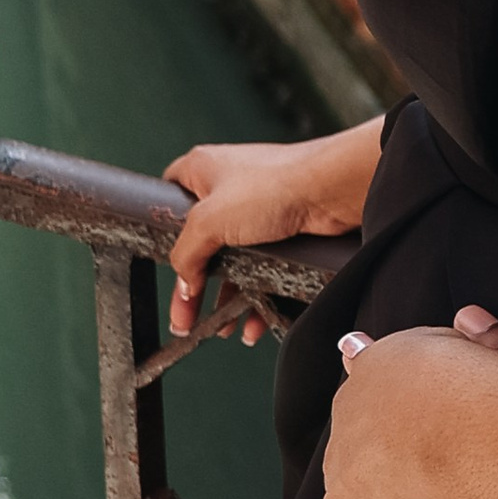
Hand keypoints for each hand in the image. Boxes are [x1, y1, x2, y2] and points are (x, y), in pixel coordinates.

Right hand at [162, 117, 382, 342]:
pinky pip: (261, 269)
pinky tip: (253, 322)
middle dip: (195, 285)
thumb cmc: (276, 185)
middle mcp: (228, 188)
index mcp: (203, 170)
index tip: (163, 267)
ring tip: (223, 328)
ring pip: (233, 262)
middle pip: (201, 243)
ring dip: (228, 297)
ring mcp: (258, 210)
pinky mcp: (283, 230)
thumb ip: (186, 253)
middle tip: (186, 318)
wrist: (334, 189)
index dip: (163, 233)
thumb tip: (183, 281)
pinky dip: (256, 296)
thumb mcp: (209, 220)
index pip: (170, 198)